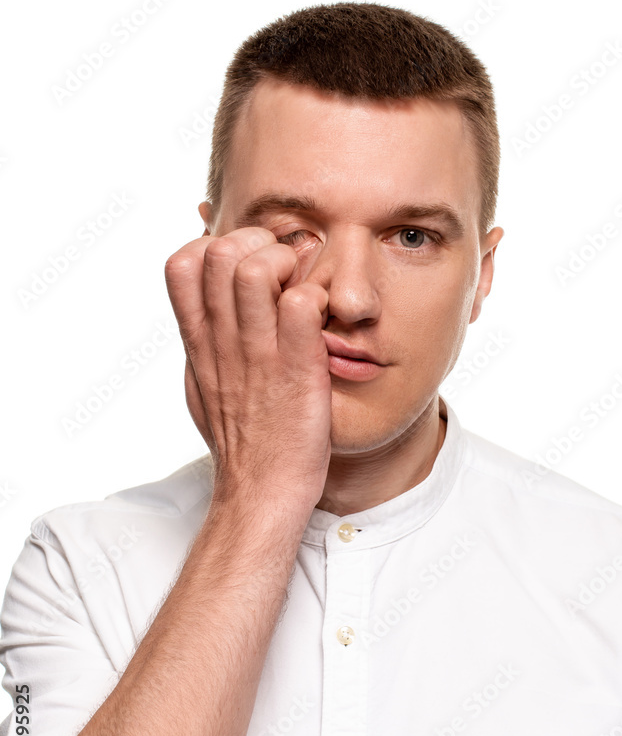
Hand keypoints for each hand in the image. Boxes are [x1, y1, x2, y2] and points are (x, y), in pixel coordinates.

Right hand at [164, 226, 331, 512]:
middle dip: (259, 242)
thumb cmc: (241, 442)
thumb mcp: (204, 387)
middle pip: (219, 252)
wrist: (261, 493)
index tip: (248, 264)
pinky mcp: (297, 371)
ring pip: (255, 270)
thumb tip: (203, 310)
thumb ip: (204, 343)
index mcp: (200, 343)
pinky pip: (301, 306)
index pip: (182, 263)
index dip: (217, 246)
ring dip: (287, 263)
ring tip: (304, 286)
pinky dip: (317, 297)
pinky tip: (324, 317)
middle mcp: (223, 342)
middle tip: (286, 267)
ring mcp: (258, 355)